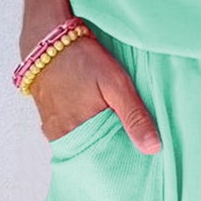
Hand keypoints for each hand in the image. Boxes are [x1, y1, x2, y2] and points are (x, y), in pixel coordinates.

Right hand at [28, 35, 161, 152]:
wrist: (46, 37)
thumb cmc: (81, 58)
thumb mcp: (116, 84)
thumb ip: (134, 116)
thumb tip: (153, 148)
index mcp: (75, 134)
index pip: (103, 163)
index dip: (121, 162)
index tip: (137, 162)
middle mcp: (60, 137)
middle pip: (90, 156)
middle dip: (109, 154)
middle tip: (129, 149)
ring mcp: (51, 128)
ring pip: (80, 146)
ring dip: (96, 142)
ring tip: (114, 134)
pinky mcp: (48, 119)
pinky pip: (69, 135)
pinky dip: (83, 133)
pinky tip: (94, 123)